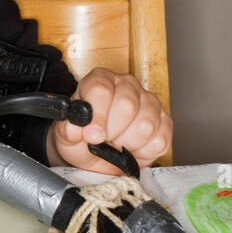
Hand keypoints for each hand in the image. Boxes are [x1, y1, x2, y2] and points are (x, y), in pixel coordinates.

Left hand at [45, 68, 171, 172]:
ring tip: (116, 143)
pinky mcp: (164, 121)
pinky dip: (144, 151)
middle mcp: (126, 85)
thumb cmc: (81, 139)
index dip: (98, 116)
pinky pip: (160, 140)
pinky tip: (131, 147)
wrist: (94, 152)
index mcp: (99, 80)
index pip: (101, 90)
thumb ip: (69, 130)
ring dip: (127, 143)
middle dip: (112, 132)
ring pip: (146, 124)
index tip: (92, 136)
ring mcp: (149, 101)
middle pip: (127, 106)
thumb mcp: (66, 135)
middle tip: (103, 141)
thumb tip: (78, 129)